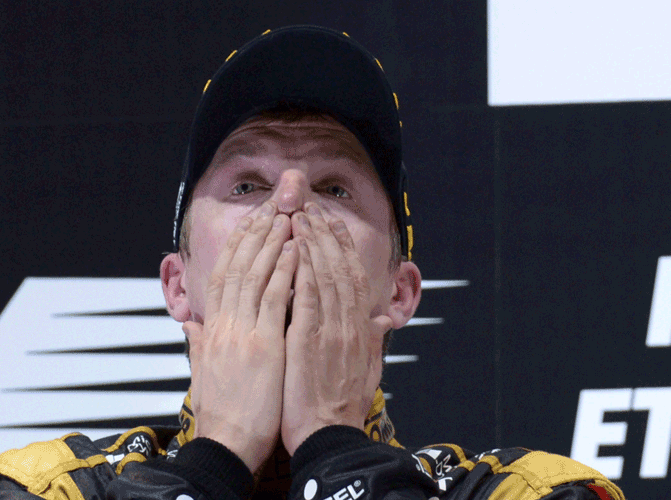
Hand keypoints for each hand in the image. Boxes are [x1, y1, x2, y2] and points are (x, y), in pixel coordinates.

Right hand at [183, 201, 297, 472]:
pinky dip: (284, 271)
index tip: (249, 223)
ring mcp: (242, 332)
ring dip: (271, 242)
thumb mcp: (203, 372)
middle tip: (269, 205)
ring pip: (254, 275)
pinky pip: (274, 300)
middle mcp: (224, 324)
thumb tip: (191, 326)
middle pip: (237, 266)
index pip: (223, 276)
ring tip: (284, 215)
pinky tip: (294, 250)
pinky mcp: (262, 345)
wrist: (226, 444)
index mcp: (213, 330)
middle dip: (254, 233)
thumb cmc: (221, 413)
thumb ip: (200, 344)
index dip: (237, 246)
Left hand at [281, 203, 391, 454]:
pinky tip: (293, 249)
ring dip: (312, 243)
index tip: (331, 224)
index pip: (353, 278)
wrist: (328, 437)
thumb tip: (383, 320)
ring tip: (300, 217)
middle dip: (325, 235)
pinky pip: (306, 298)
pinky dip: (302, 271)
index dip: (342, 248)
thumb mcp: (367, 370)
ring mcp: (330, 331)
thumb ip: (373, 340)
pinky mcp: (308, 341)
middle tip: (311, 208)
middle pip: (340, 269)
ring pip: (324, 276)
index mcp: (360, 330)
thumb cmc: (341, 406)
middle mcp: (349, 325)